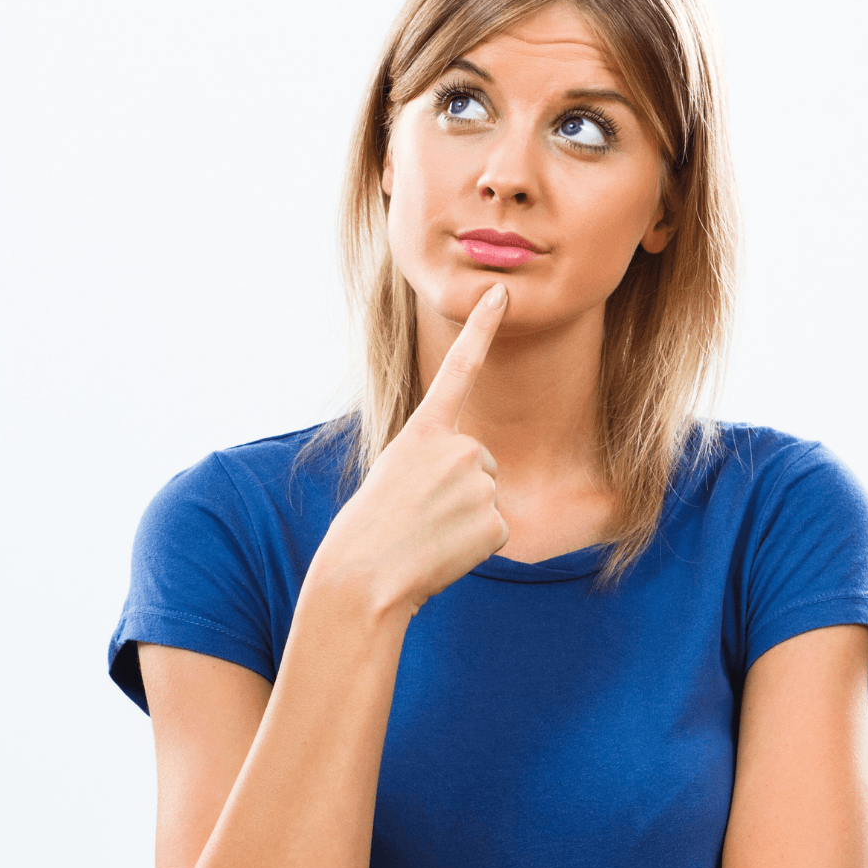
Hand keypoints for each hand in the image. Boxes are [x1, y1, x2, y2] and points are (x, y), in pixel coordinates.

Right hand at [310, 283, 509, 615]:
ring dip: (462, 520)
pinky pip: (494, 532)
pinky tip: (443, 552)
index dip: (483, 328)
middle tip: (419, 514)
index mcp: (425, 431)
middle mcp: (460, 448)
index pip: (459, 369)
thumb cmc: (371, 529)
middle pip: (480, 463)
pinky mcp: (495, 522)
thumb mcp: (396, 476)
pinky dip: (472, 547)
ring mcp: (480, 483)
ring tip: (427, 534)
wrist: (365, 575)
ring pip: (486, 499)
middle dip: (458, 490)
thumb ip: (436, 463)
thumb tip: (476, 478)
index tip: (502, 292)